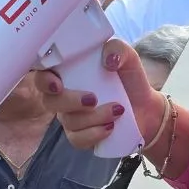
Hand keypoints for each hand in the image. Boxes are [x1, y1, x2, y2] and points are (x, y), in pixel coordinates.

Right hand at [35, 38, 164, 150]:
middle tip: (93, 99)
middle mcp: (62, 95)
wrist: (145, 108)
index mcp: (67, 72)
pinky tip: (111, 127)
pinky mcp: (80, 135)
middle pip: (49, 101)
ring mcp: (70, 117)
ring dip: (94, 117)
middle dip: (69, 101)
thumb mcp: (127, 57)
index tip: (57, 83)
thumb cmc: (128, 78)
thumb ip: (117, 49)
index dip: (43, 80)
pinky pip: (77, 139)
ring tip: (118, 110)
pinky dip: (94, 134)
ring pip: (68, 121)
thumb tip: (107, 60)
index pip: (42, 74)